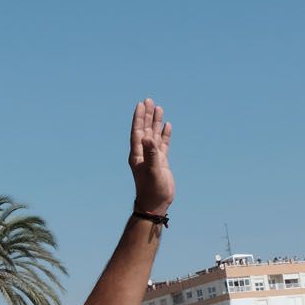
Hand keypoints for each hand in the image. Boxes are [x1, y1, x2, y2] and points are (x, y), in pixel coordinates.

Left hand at [128, 99, 172, 215]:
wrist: (155, 204)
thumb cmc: (151, 190)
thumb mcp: (152, 170)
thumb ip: (151, 154)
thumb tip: (147, 137)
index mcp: (137, 154)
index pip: (137, 131)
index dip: (139, 118)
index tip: (141, 104)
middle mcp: (143, 153)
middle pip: (144, 129)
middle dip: (147, 115)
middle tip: (149, 100)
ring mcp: (152, 157)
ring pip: (154, 134)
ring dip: (155, 122)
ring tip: (158, 108)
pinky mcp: (161, 162)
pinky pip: (163, 144)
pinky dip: (164, 134)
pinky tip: (167, 126)